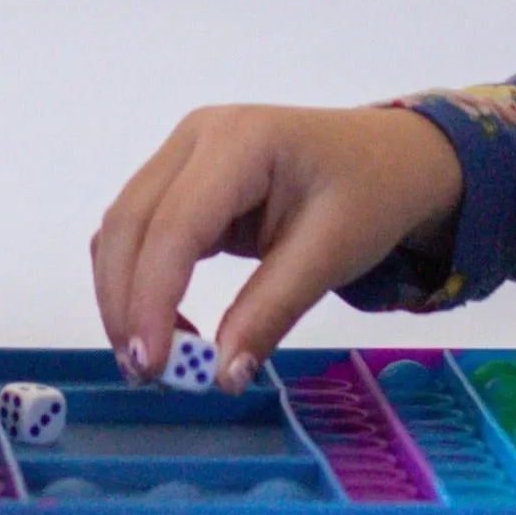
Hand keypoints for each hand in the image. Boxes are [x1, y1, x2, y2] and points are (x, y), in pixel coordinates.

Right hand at [91, 104, 462, 392]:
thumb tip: (221, 375)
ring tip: (156, 360)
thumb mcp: (331, 253)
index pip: (174, 224)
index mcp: (238, 141)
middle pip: (131, 222)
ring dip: (125, 295)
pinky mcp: (184, 182)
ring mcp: (184, 156)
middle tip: (146, 374)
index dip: (153, 297)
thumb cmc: (370, 194)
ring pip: (125, 228)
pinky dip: (140, 282)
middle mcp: (196, 139)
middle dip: (125, 301)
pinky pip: (143, 232)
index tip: (154, 365)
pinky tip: (165, 327)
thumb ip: (271, 311)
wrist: (391, 157)